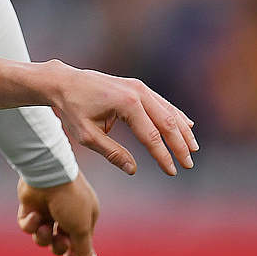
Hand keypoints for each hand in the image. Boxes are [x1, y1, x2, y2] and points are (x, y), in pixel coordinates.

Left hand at [16, 175, 99, 255]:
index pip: (80, 242)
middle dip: (59, 246)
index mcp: (83, 216)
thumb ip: (85, 247)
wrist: (47, 173)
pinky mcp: (30, 206)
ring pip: (43, 237)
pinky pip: (28, 225)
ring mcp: (47, 210)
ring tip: (45, 228)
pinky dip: (30, 224)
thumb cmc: (69, 198)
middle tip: (59, 242)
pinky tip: (34, 216)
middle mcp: (66, 214)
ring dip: (43, 237)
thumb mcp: (81, 226)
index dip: (75, 255)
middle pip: (61, 242)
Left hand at [43, 60, 198, 175]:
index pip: (151, 136)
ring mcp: (139, 87)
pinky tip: (187, 125)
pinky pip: (161, 103)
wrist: (64, 82)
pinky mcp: (137, 86)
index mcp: (126, 104)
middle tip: (188, 165)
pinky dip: (175, 115)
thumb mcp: (87, 135)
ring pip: (168, 111)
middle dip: (179, 145)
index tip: (172, 172)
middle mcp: (137, 92)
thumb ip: (111, 152)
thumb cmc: (73, 109)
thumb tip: (133, 169)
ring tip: (192, 149)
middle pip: (167, 122)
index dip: (163, 156)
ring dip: (182, 130)